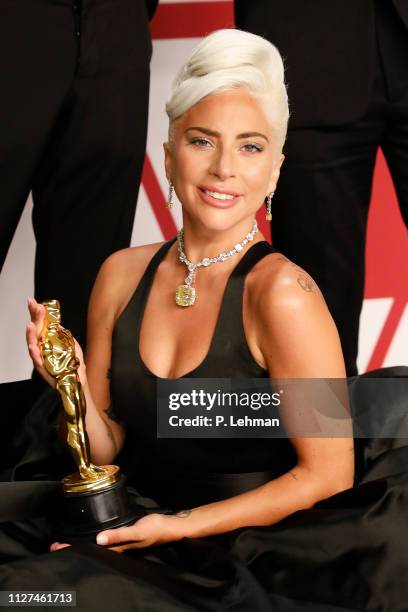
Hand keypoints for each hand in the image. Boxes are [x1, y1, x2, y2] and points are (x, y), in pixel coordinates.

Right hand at [26, 297, 86, 386]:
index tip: (34, 302)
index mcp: (47, 339)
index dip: (36, 313)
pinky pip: (37, 360)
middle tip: (34, 306)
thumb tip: (56, 323)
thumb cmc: (72, 362)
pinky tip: (32, 346)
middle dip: (34, 317)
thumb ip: (62, 333)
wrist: (78, 379)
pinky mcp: (43, 368)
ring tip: (30, 325)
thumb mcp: (69, 343)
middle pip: (35, 330)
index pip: (40, 323)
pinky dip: (34, 353)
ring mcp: (41, 357)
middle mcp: (41, 346)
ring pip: (32, 344)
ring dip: (30, 334)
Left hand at [49, 514, 185, 552]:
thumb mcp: (138, 531)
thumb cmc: (156, 529)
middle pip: (91, 550)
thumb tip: (99, 539)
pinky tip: (91, 537)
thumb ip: (120, 536)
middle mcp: (117, 548)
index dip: (74, 549)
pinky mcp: (125, 537)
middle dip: (74, 548)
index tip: (57, 548)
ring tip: (67, 543)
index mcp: (118, 549)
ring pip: (97, 546)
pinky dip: (95, 540)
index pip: (91, 550)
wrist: (172, 527)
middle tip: (55, 547)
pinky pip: (106, 540)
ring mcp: (120, 543)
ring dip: (82, 544)